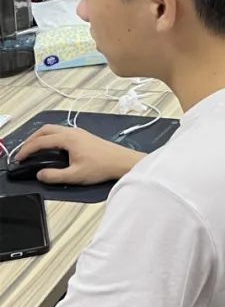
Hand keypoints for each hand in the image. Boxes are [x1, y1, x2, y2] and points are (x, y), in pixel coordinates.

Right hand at [15, 125, 144, 185]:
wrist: (123, 162)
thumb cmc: (102, 167)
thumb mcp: (75, 175)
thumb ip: (54, 176)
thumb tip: (39, 174)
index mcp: (68, 138)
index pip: (41, 141)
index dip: (27, 150)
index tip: (18, 159)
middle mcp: (72, 131)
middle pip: (45, 130)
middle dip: (32, 139)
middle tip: (23, 152)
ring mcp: (79, 132)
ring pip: (54, 129)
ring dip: (41, 137)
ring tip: (34, 150)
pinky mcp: (84, 136)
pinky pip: (62, 132)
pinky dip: (51, 137)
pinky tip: (51, 148)